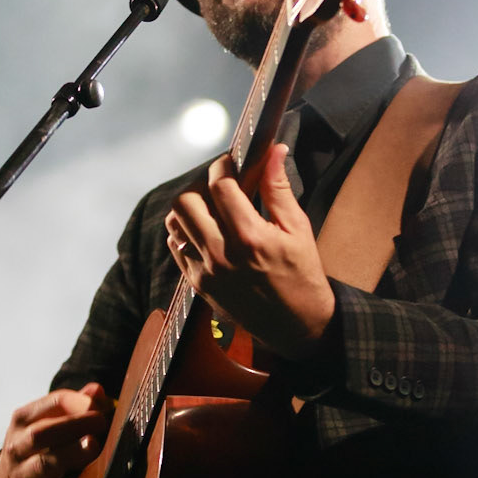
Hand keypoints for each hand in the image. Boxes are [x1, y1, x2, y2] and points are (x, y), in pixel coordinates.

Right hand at [0, 381, 111, 477]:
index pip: (49, 404)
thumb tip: (97, 391)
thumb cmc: (35, 450)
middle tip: (100, 421)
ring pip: (43, 465)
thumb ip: (72, 408)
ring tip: (93, 446)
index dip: (76, 402)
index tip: (100, 405)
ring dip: (70, 454)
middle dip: (72, 425)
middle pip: (41, 434)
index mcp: (22, 422)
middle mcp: (17, 448)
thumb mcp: (44, 424)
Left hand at [165, 146, 335, 361]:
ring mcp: (206, 271)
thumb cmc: (303, 275)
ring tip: (211, 207)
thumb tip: (274, 151)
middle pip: (186, 201)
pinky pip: (176, 247)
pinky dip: (186, 232)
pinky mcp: (198, 284)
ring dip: (190, 208)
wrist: (298, 326)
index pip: (221, 185)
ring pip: (174, 223)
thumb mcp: (298, 229)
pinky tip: (207, 231)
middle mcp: (221, 254)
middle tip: (220, 184)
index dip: (223, 165)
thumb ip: (279, 188)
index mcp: (250, 237)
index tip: (231, 161)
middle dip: (201, 185)